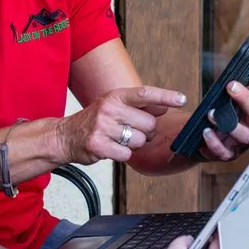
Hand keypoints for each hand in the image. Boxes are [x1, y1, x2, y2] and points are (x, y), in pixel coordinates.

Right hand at [56, 86, 186, 164]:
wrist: (66, 136)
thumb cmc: (95, 120)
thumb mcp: (115, 105)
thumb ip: (140, 105)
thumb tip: (166, 105)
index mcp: (115, 96)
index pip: (144, 94)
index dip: (165, 96)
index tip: (182, 99)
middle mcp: (109, 108)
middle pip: (149, 123)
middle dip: (146, 131)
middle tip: (129, 130)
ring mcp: (103, 127)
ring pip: (140, 141)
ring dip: (134, 144)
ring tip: (118, 139)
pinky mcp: (98, 145)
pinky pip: (127, 154)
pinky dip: (122, 154)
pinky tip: (111, 148)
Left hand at [200, 58, 248, 162]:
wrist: (212, 139)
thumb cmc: (225, 114)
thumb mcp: (230, 98)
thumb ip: (238, 84)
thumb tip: (245, 61)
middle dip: (245, 99)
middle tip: (231, 86)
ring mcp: (242, 141)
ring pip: (243, 135)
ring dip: (228, 124)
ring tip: (211, 114)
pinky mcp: (229, 154)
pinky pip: (224, 151)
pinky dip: (214, 143)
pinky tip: (205, 133)